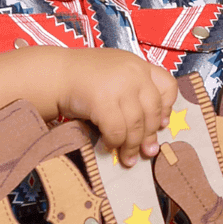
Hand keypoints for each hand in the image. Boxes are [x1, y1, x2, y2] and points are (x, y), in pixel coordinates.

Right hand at [58, 49, 178, 166]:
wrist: (54, 74)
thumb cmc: (83, 78)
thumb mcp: (114, 75)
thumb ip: (133, 92)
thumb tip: (150, 130)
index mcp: (138, 64)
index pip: (168, 85)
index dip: (167, 108)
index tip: (161, 124)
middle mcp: (134, 72)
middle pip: (152, 110)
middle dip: (149, 135)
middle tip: (147, 152)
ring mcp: (119, 85)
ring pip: (136, 124)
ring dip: (132, 145)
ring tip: (128, 158)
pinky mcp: (103, 100)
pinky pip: (116, 130)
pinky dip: (114, 142)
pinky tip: (108, 146)